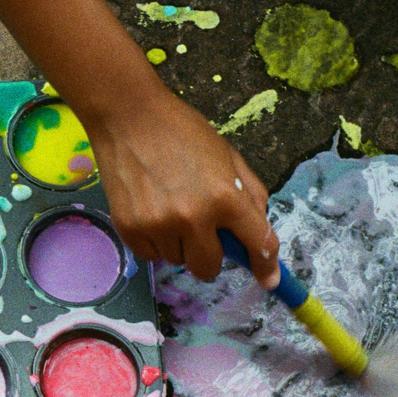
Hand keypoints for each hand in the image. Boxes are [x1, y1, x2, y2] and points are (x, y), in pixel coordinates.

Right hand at [82, 87, 279, 285]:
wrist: (129, 117)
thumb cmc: (182, 131)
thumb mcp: (228, 156)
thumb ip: (249, 195)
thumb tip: (258, 233)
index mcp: (226, 197)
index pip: (257, 244)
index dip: (266, 266)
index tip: (268, 279)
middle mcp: (193, 218)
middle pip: (209, 268)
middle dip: (209, 254)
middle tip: (200, 228)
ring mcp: (158, 226)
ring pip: (177, 260)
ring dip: (179, 244)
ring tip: (168, 206)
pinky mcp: (130, 229)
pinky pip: (151, 255)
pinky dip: (155, 241)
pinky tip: (150, 210)